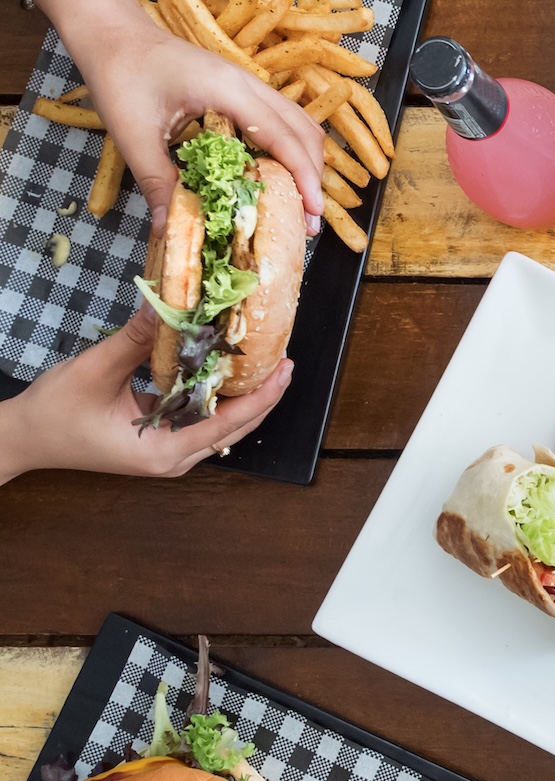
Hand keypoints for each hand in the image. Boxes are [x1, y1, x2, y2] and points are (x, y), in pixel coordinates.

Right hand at [0, 309, 290, 483]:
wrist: (24, 437)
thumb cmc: (54, 412)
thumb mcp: (96, 370)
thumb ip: (137, 340)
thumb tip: (169, 304)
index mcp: (163, 451)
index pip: (229, 424)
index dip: (261, 396)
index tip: (284, 369)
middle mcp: (174, 458)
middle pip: (234, 428)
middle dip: (262, 395)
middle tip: (285, 360)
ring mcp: (169, 452)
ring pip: (221, 426)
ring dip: (244, 396)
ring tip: (266, 364)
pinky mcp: (161, 441)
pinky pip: (202, 421)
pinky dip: (218, 397)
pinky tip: (227, 371)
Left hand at [43, 0, 324, 234]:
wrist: (111, 34)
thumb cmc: (119, 74)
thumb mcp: (133, 134)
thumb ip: (157, 182)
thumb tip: (169, 230)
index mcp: (227, 90)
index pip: (284, 138)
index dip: (304, 178)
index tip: (312, 214)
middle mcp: (247, 84)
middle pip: (304, 131)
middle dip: (313, 177)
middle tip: (307, 220)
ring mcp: (247, 84)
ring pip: (299, 124)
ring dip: (306, 163)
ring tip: (299, 203)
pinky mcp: (241, 89)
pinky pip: (282, 119)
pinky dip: (290, 150)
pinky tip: (276, 175)